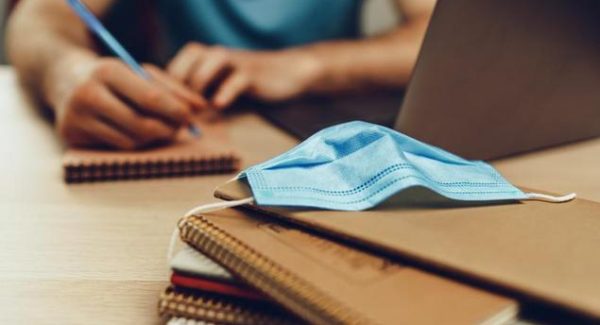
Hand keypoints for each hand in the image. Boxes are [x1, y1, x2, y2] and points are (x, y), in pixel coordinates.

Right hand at [51, 55, 205, 149]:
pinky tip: (135, 132)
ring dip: (152, 139)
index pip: (150, 98)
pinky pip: (116, 148)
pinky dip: (133, 143)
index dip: (175, 111)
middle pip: (141, 125)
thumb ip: (174, 89)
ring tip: (157, 127)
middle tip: (179, 128)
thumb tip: (201, 108)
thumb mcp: (142, 73)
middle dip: (167, 130)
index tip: (190, 117)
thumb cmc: (115, 77)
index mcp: (108, 71)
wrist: (65, 79)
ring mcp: (76, 116)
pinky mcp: (70, 135)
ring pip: (131, 141)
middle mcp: (88, 93)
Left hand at [167, 44, 322, 108]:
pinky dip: (225, 92)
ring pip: (207, 66)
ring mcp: (234, 62)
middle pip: (186, 63)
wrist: (285, 73)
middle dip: (178, 89)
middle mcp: (215, 54)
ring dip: (197, 87)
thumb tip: (173, 115)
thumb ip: (198, 94)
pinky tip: (219, 106)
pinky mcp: (252, 73)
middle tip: (178, 113)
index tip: (166, 112)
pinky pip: (235, 80)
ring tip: (196, 110)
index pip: (173, 67)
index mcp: (203, 56)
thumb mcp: (218, 84)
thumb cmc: (246, 83)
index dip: (166, 89)